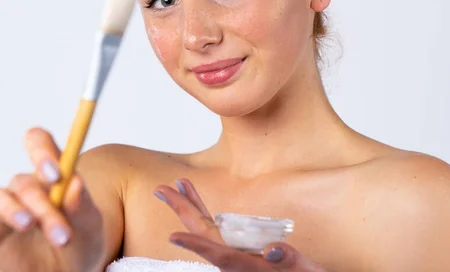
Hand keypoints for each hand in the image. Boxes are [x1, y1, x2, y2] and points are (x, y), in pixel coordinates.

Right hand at [0, 128, 104, 271]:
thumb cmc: (82, 245)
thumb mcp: (92, 229)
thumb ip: (84, 207)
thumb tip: (75, 182)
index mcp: (55, 178)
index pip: (41, 145)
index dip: (43, 151)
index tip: (55, 173)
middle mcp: (28, 188)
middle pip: (25, 182)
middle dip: (43, 207)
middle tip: (62, 235)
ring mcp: (7, 208)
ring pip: (0, 197)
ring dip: (14, 212)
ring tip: (28, 227)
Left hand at [154, 179, 325, 271]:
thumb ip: (288, 261)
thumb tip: (272, 250)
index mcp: (247, 266)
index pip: (218, 254)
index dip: (195, 245)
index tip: (173, 236)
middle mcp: (236, 260)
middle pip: (204, 232)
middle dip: (183, 210)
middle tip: (160, 189)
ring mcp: (236, 254)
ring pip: (208, 229)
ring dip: (193, 206)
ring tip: (180, 185)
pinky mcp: (240, 251)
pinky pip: (218, 231)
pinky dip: (206, 214)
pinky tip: (199, 207)